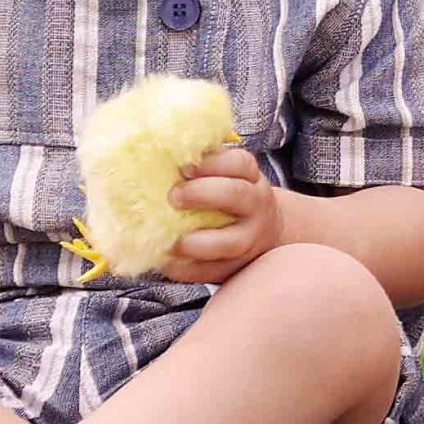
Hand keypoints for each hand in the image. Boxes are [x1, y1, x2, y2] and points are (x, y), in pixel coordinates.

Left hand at [157, 144, 287, 281]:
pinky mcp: (236, 266)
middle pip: (236, 195)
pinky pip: (212, 271)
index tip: (184, 166)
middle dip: (202, 194)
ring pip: (229, 242)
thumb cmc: (232, 198)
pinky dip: (186, 268)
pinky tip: (167, 261)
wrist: (264, 233)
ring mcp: (248, 239)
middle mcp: (255, 206)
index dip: (211, 163)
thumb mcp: (229, 175)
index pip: (239, 163)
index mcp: (251, 178)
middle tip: (174, 197)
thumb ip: (204, 166)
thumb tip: (159, 153)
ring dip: (197, 242)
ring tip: (172, 241)